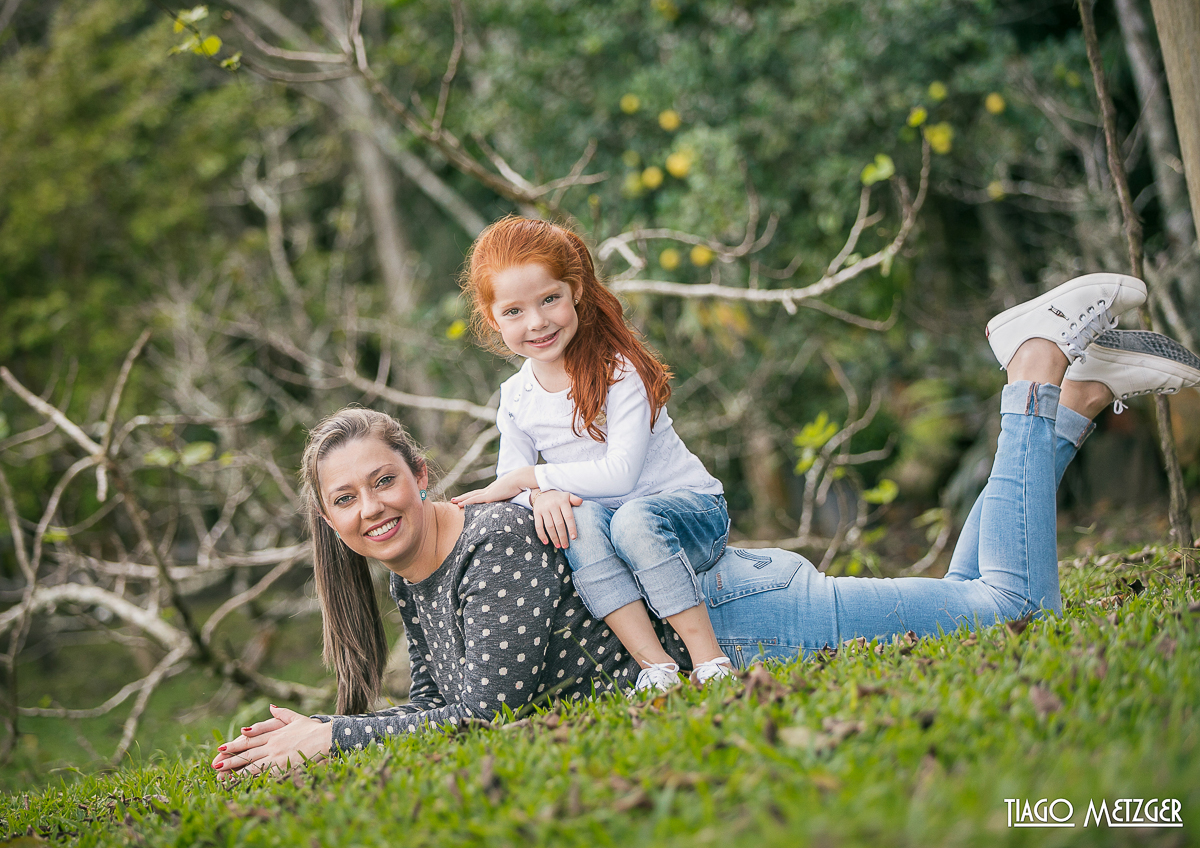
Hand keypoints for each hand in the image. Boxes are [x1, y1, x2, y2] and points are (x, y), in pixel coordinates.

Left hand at [211, 704, 332, 778]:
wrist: (326, 738)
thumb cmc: (313, 729)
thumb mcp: (296, 718)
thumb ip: (281, 714)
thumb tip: (270, 707)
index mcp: (274, 733)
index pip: (249, 739)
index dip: (235, 744)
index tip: (222, 748)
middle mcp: (272, 744)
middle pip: (247, 752)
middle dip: (230, 758)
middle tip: (214, 763)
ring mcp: (276, 756)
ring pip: (251, 764)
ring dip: (234, 769)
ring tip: (220, 773)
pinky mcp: (283, 766)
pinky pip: (263, 773)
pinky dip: (250, 777)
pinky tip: (240, 781)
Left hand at [452, 467, 536, 506]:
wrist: (521, 479)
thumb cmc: (521, 485)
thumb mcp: (514, 493)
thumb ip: (512, 498)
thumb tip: (514, 504)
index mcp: (495, 489)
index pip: (481, 493)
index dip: (473, 496)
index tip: (467, 498)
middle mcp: (490, 489)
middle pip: (473, 494)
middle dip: (464, 497)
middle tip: (454, 500)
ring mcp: (488, 492)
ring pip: (471, 496)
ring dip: (461, 499)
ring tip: (453, 502)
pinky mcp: (489, 496)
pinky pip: (474, 500)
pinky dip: (466, 502)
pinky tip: (459, 505)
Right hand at [533, 490, 582, 548]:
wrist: (541, 491)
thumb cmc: (558, 497)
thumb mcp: (567, 495)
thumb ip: (574, 499)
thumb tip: (581, 502)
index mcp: (562, 502)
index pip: (568, 517)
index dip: (571, 528)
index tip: (574, 538)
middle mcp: (552, 505)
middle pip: (559, 524)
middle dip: (563, 536)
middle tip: (566, 546)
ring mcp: (543, 509)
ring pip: (549, 526)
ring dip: (554, 538)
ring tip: (558, 546)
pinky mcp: (536, 513)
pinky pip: (538, 526)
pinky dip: (542, 535)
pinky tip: (546, 542)